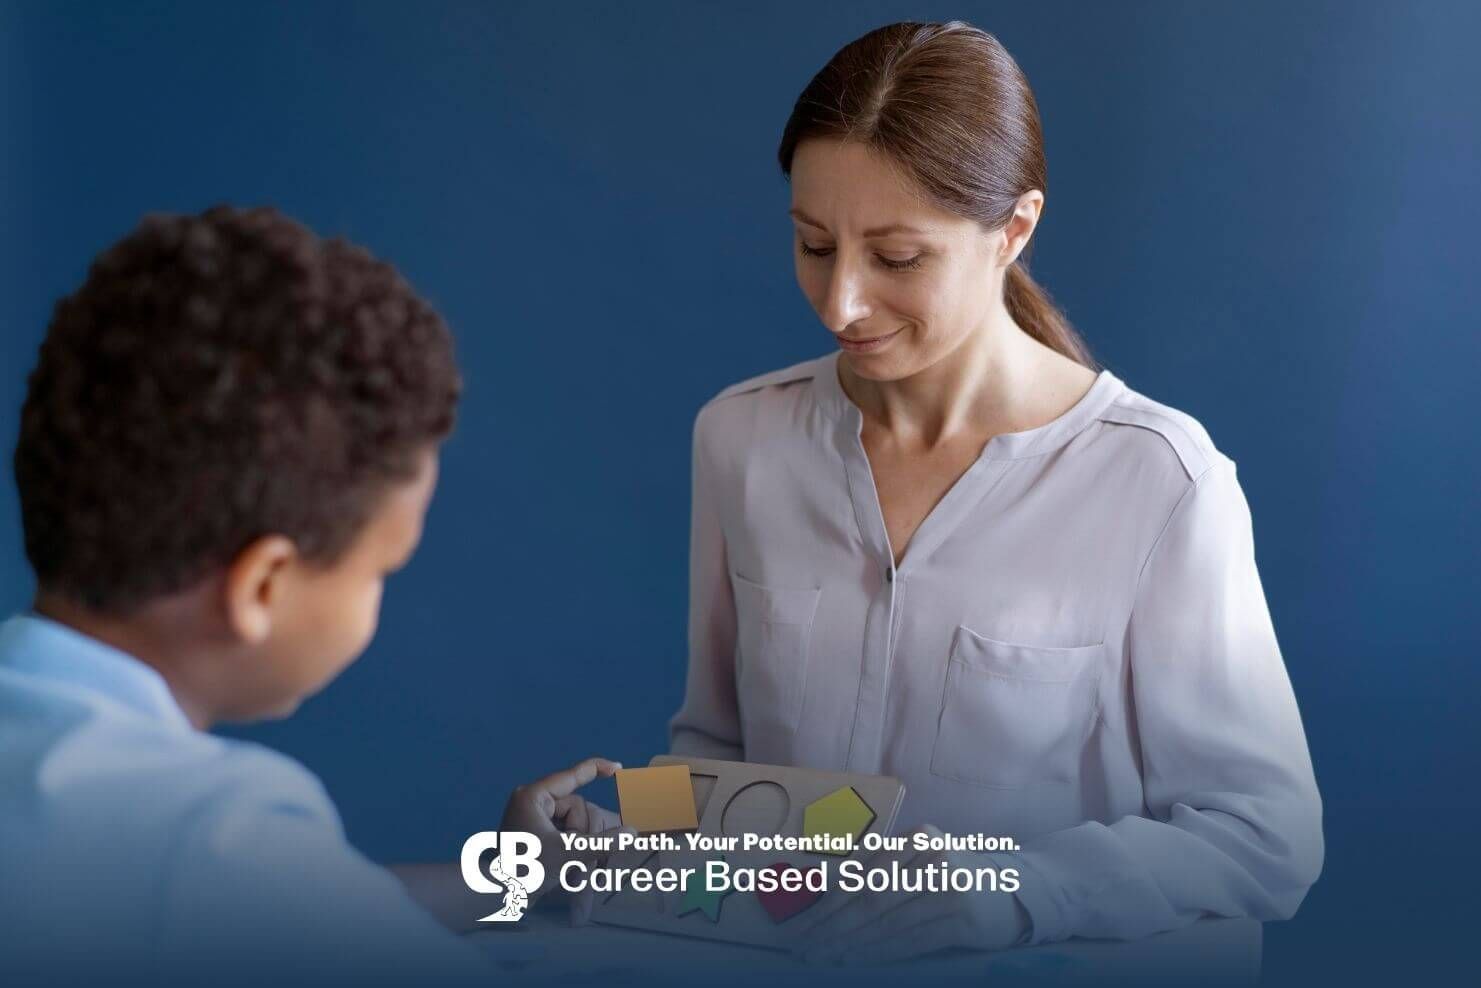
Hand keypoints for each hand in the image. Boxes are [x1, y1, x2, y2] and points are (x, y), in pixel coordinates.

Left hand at [500, 756, 627, 922]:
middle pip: (577, 806)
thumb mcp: (567, 855)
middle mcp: (532, 801)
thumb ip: (602, 843)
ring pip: (575, 821)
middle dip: (582, 831)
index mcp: (533, 796)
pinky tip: (566, 865)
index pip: (571, 776)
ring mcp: (534, 817)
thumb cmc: (526, 872)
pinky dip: (572, 846)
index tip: (617, 768)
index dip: (597, 769)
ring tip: (566, 865)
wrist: (499, 896)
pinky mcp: (537, 831)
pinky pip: (566, 831)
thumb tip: (631, 832)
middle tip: (573, 854)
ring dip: (578, 842)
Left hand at [790, 824, 1029, 965]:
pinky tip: (858, 962)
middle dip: (830, 927)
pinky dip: (881, 953)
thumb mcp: (918, 863)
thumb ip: (879, 873)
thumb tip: (821, 897)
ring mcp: (949, 887)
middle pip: (868, 897)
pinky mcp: (963, 919)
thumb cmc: (951, 877)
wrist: (1013, 891)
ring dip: (850, 944)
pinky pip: (912, 940)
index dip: (824, 902)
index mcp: (916, 838)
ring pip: (887, 920)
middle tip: (803, 949)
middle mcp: (932, 857)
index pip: (859, 873)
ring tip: (824, 959)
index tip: (799, 926)